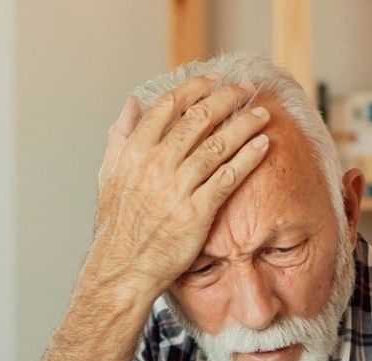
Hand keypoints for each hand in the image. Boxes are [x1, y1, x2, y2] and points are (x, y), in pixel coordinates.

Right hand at [81, 75, 270, 300]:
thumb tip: (131, 103)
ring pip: (218, 144)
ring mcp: (178, 187)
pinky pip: (229, 176)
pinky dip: (248, 157)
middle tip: (246, 90)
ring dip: (244, 124)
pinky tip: (263, 145)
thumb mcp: (108, 176)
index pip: (168, 107)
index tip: (213, 81)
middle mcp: (156, 164)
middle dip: (227, 99)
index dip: (194, 89)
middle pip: (199, 119)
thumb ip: (121, 138)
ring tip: (262, 114)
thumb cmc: (118, 227)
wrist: (124, 269)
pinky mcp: (198, 211)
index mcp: (134, 151)